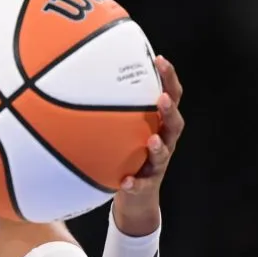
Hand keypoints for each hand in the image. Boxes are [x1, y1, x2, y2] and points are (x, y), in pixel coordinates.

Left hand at [112, 55, 185, 235]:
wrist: (136, 196)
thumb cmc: (128, 153)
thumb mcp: (123, 128)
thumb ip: (113, 106)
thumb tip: (83, 76)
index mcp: (159, 124)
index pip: (170, 96)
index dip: (168, 78)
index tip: (160, 59)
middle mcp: (164, 141)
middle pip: (174, 123)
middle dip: (169, 110)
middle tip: (162, 98)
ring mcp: (157, 164)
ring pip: (163, 154)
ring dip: (158, 147)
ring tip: (151, 140)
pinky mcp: (146, 185)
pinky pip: (141, 184)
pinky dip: (134, 182)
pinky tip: (125, 181)